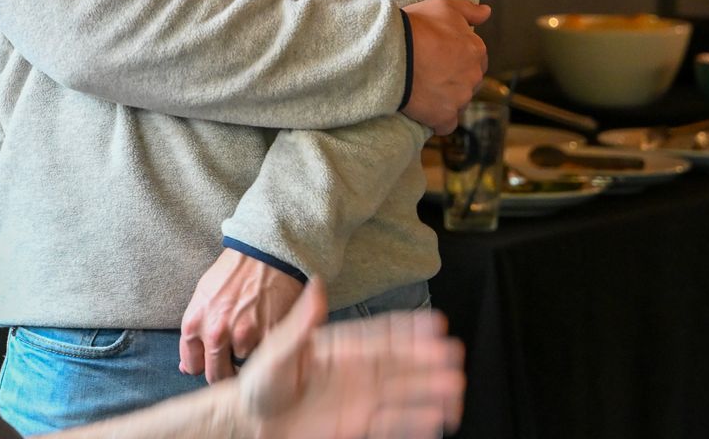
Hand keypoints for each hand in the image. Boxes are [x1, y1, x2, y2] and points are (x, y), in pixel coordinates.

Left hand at [180, 250, 303, 384]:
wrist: (264, 253)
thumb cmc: (232, 273)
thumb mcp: (203, 297)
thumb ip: (194, 334)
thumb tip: (186, 368)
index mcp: (194, 323)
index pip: (192, 366)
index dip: (203, 365)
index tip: (212, 360)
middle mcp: (215, 332)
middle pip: (216, 375)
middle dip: (224, 369)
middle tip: (234, 356)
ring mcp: (242, 335)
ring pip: (242, 366)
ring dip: (247, 355)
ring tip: (252, 331)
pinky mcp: (268, 335)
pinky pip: (263, 357)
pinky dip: (265, 348)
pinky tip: (265, 329)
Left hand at [239, 282, 465, 438]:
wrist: (252, 420)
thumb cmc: (261, 382)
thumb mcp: (277, 349)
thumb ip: (301, 323)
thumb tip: (317, 284)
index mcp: (340, 346)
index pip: (381, 334)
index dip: (409, 328)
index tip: (437, 323)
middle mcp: (356, 370)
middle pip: (400, 363)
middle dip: (428, 360)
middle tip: (455, 357)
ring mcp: (359, 398)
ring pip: (401, 393)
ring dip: (428, 391)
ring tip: (455, 391)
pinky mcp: (357, 424)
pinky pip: (390, 423)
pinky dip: (412, 421)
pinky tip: (434, 421)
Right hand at [399, 0, 490, 132]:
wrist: (391, 52)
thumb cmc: (416, 26)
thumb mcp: (443, 7)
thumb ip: (470, 10)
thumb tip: (487, 12)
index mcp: (476, 50)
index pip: (476, 58)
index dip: (457, 57)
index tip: (438, 55)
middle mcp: (474, 76)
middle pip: (468, 81)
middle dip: (453, 78)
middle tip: (429, 71)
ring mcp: (460, 98)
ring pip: (457, 102)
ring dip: (445, 98)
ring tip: (421, 87)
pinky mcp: (444, 117)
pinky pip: (446, 124)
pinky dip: (437, 120)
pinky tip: (424, 109)